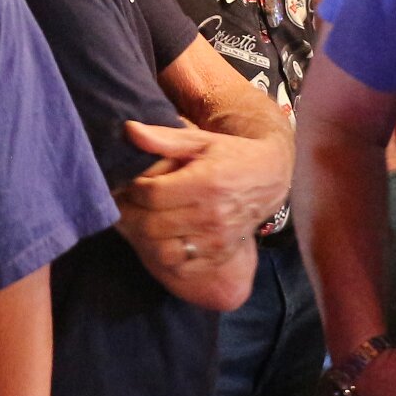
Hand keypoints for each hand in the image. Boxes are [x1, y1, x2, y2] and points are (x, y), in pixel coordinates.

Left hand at [115, 120, 290, 250]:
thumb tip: (129, 130)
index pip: (151, 194)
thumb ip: (164, 138)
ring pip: (162, 250)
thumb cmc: (230, 155)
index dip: (131, 190)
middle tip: (125, 205)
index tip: (128, 184)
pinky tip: (160, 237)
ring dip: (144, 238)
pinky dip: (163, 255)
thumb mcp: (200, 140)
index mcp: (206, 183)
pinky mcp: (219, 254)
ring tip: (139, 221)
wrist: (269, 178)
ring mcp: (217, 239)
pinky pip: (180, 266)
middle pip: (152, 225)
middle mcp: (212, 215)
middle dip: (131, 214)